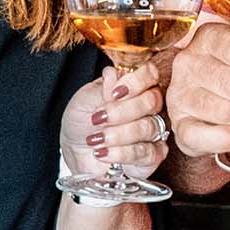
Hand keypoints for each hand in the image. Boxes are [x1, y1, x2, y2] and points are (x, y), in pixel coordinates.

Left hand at [60, 59, 167, 179]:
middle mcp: (149, 106)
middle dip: (123, 111)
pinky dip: (123, 154)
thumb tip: (114, 76)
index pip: (150, 74)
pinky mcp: (153, 155)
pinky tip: (104, 153)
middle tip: (99, 118)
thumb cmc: (82, 119)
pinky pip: (149, 153)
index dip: (136, 82)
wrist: (75, 149)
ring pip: (149, 128)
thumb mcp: (84, 100)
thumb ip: (102, 89)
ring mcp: (154, 130)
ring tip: (96, 139)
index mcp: (135, 85)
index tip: (114, 93)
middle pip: (152, 101)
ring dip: (119, 134)